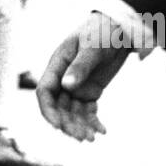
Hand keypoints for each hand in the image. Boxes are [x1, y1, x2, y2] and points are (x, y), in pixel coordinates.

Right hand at [36, 12, 132, 141]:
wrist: (121, 28)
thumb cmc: (102, 31)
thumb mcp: (92, 47)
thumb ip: (80, 66)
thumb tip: (66, 86)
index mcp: (57, 64)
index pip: (44, 92)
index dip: (48, 110)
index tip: (58, 126)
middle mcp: (63, 77)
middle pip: (58, 106)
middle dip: (67, 123)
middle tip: (82, 137)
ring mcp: (76, 85)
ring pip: (72, 112)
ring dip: (80, 125)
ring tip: (93, 137)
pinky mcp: (90, 91)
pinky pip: (87, 110)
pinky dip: (93, 121)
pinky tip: (102, 131)